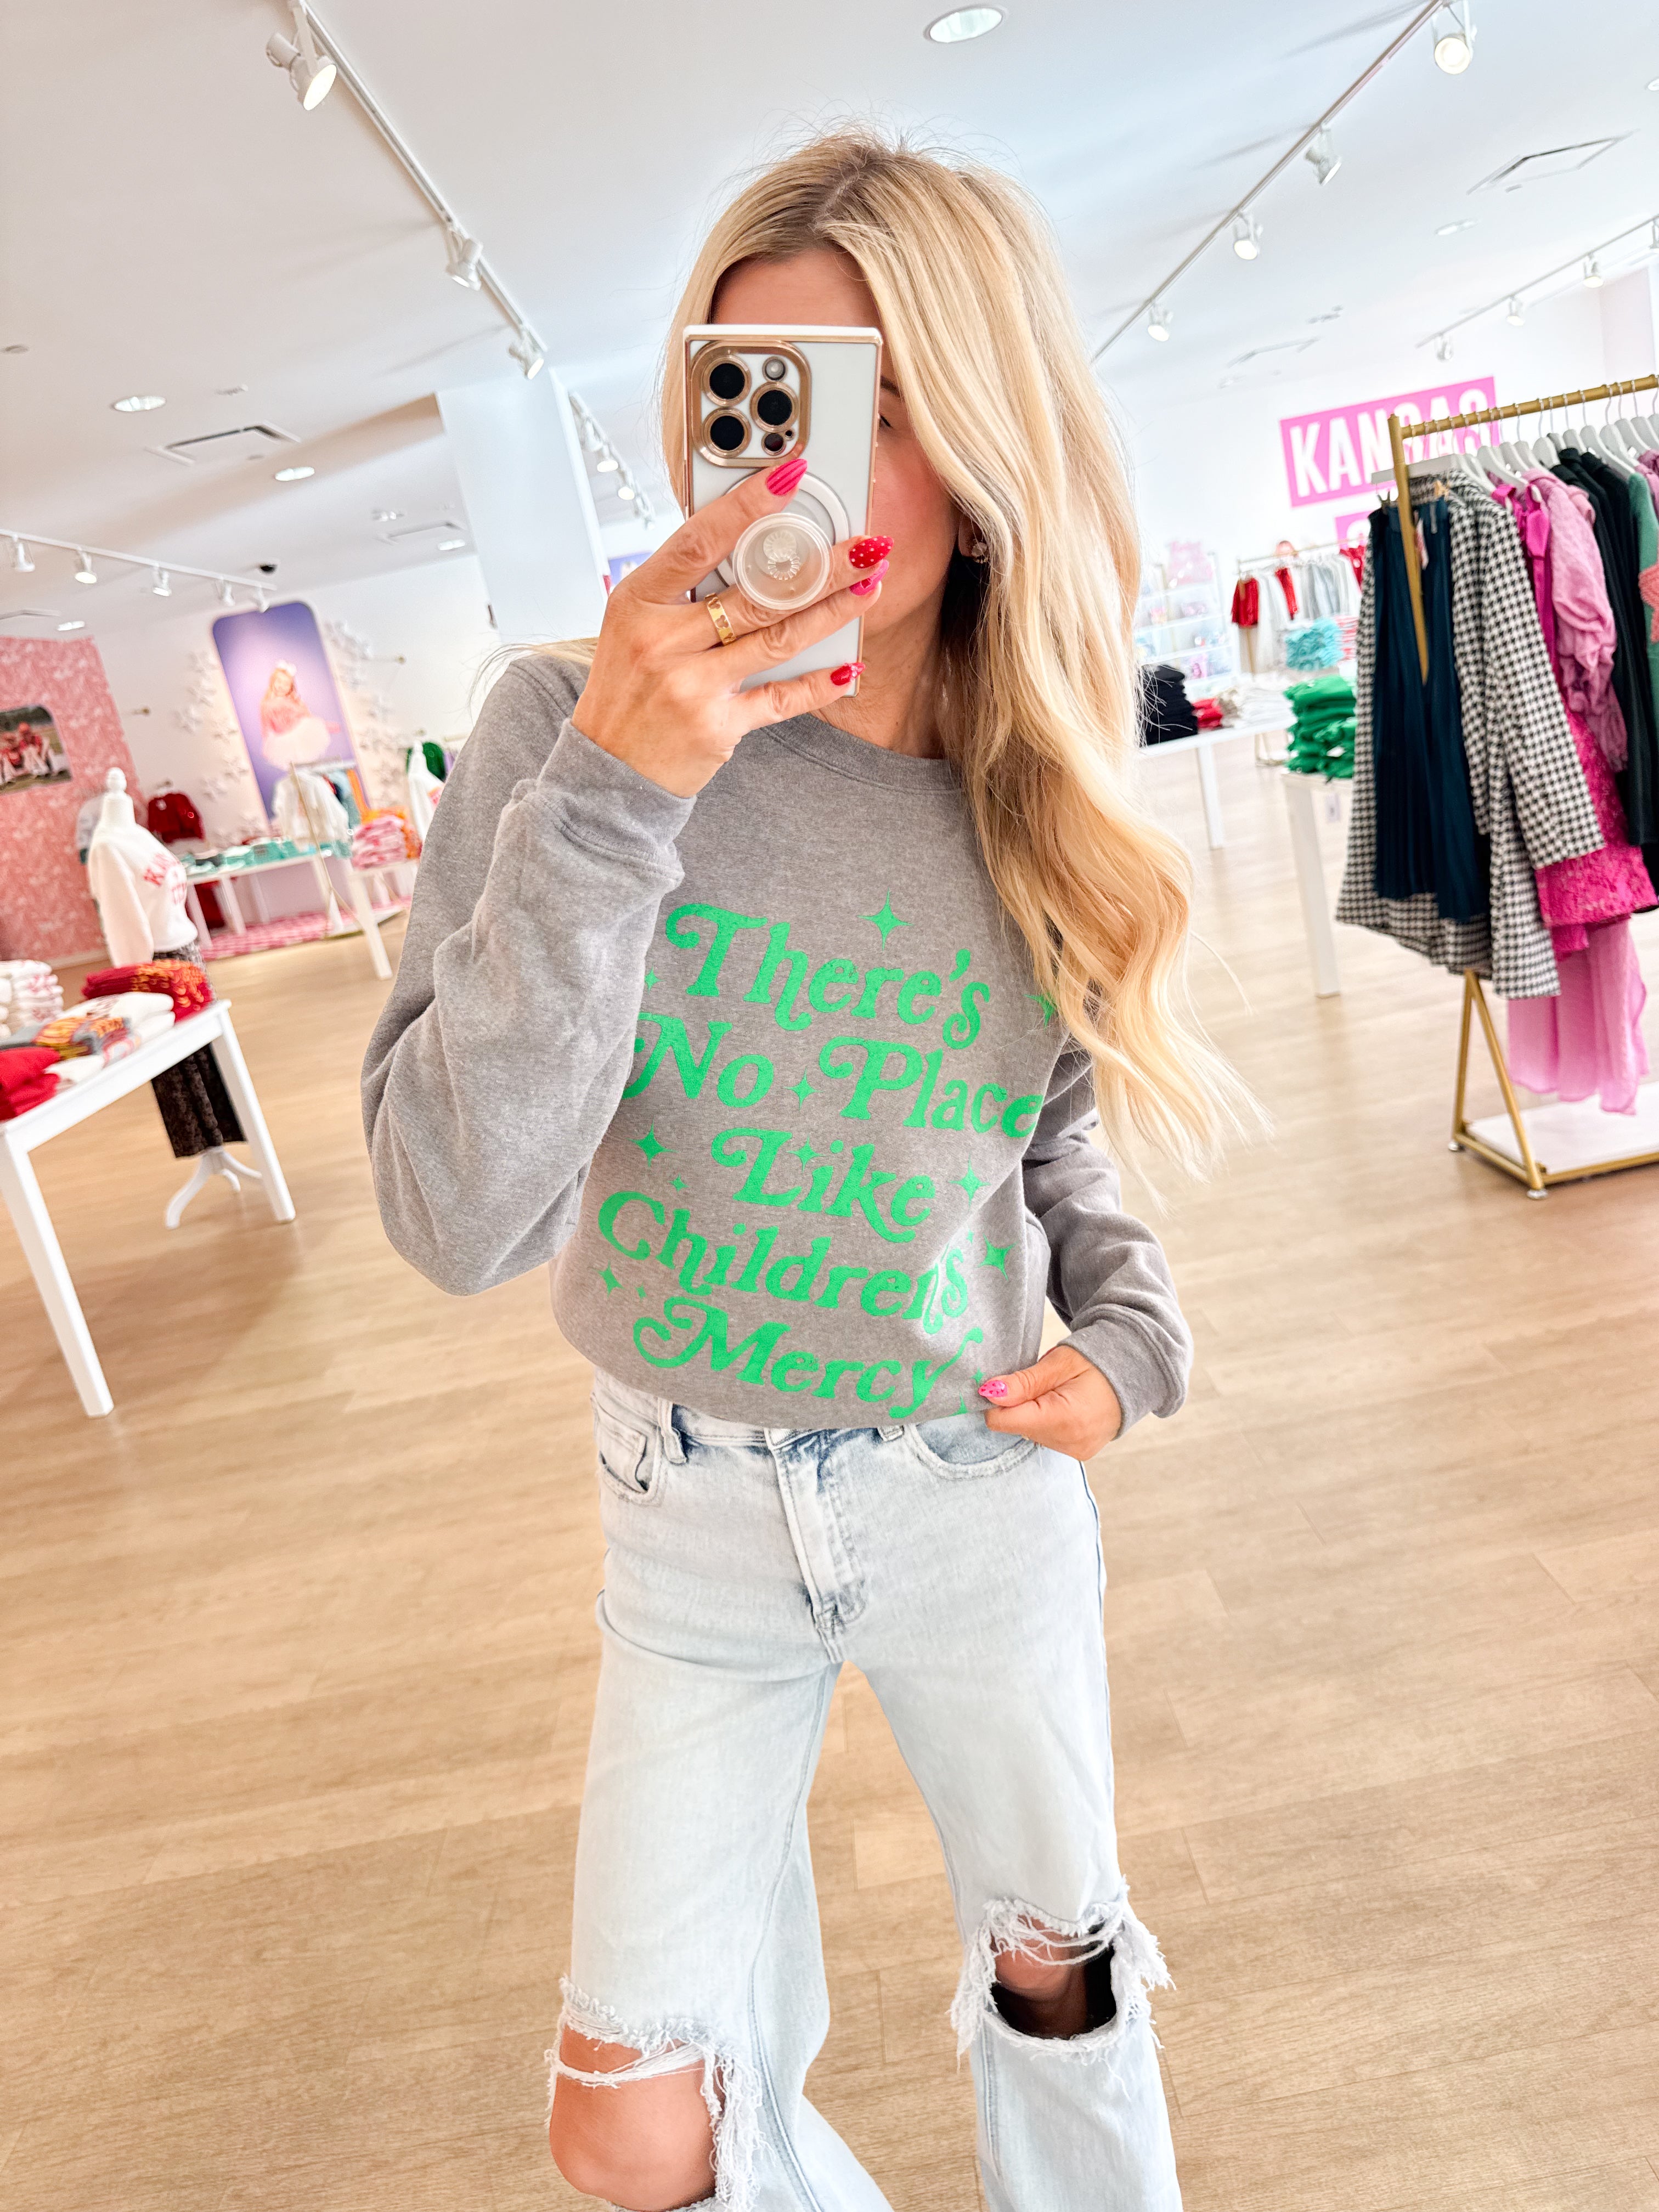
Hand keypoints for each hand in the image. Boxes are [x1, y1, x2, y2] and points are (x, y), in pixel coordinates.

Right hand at [574, 455, 889, 797]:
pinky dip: (819, 684)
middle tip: (866, 546)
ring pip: (777, 639)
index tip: (791, 474)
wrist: (609, 769)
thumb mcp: (634, 625)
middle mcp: (663, 641)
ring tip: (870, 587)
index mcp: (638, 601)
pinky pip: (780, 698)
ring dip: (833, 612)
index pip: (699, 541)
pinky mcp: (717, 726)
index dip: (748, 506)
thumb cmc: (627, 687)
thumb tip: (750, 544)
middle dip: (821, 567)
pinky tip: (850, 667)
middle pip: (755, 592)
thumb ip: (681, 588)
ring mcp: (691, 686)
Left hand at [978, 1344, 1122, 1457]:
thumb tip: (989, 1392)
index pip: (1003, 1420)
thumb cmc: (1097, 1361)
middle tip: (1044, 1383)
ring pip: (1030, 1433)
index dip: (997, 1400)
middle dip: (1020, 1404)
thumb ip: (1023, 1382)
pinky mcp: (1079, 1453)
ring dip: (1034, 1412)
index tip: (1008, 1382)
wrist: (1134, 1373)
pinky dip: (1047, 1421)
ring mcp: (1076, 1451)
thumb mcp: (1058, 1363)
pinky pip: (1046, 1438)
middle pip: (1017, 1427)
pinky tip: (1066, 1405)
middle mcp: (1070, 1442)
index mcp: (1064, 1418)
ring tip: (1059, 1393)